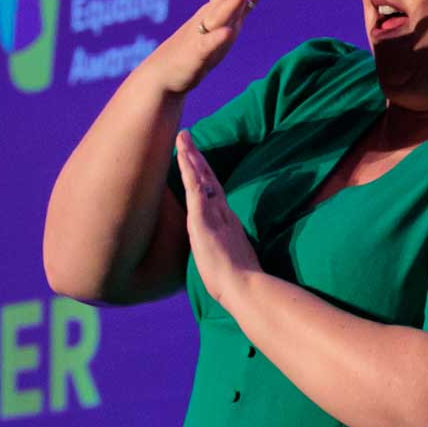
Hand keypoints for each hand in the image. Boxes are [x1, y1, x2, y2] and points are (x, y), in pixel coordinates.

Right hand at [148, 0, 271, 96]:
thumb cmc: (201, 42)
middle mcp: (210, 16)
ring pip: (217, 19)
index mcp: (219, 5)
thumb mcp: (231, 15)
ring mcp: (201, 35)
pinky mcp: (196, 57)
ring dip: (228, 6)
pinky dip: (217, 39)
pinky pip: (208, 47)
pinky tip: (227, 33)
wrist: (165, 73)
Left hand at [171, 133, 262, 311]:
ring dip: (191, 157)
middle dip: (197, 159)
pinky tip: (183, 157)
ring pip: (201, 179)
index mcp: (226, 225)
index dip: (205, 177)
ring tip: (182, 138)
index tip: (197, 161)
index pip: (213, 195)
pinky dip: (189, 172)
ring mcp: (213, 215)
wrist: (244, 288)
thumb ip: (227, 255)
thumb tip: (227, 258)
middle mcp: (222, 215)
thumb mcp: (229, 265)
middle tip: (186, 138)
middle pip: (208, 180)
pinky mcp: (204, 219)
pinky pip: (195, 189)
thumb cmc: (237, 284)